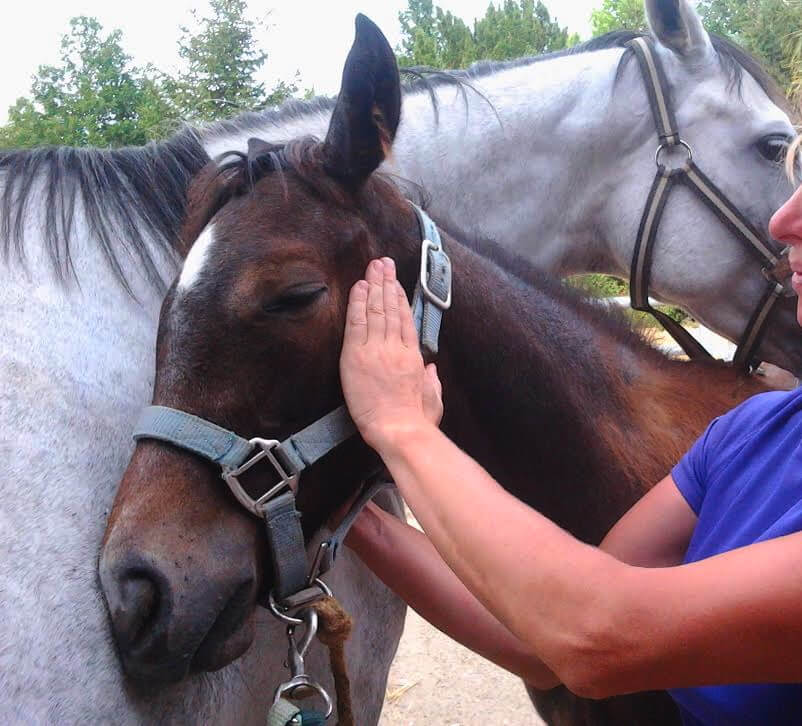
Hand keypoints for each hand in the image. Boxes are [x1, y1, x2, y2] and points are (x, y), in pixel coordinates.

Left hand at [340, 257, 440, 450]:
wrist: (399, 429)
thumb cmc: (417, 421)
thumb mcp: (432, 400)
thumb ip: (432, 382)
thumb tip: (432, 369)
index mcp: (413, 357)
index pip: (405, 320)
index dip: (399, 299)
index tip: (396, 284)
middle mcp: (395, 347)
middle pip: (390, 308)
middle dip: (386, 283)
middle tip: (383, 263)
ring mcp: (376, 348)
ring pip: (375, 310)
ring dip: (373, 285)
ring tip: (372, 267)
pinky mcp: (357, 355)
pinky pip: (357, 322)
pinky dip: (358, 302)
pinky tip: (358, 286)